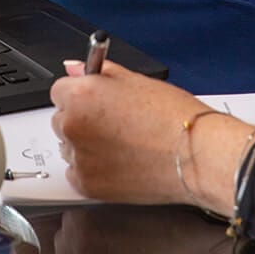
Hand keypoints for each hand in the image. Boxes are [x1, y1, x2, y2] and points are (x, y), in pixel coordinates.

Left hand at [50, 62, 250, 210]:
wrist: (194, 155)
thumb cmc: (173, 117)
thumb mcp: (135, 81)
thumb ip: (99, 72)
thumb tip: (74, 68)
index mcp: (81, 95)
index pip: (60, 90)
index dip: (81, 94)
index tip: (96, 101)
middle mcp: (73, 126)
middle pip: (61, 118)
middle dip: (81, 119)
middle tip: (114, 123)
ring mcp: (78, 158)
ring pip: (69, 146)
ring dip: (85, 144)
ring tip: (122, 143)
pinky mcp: (86, 185)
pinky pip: (77, 173)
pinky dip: (92, 169)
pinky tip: (120, 162)